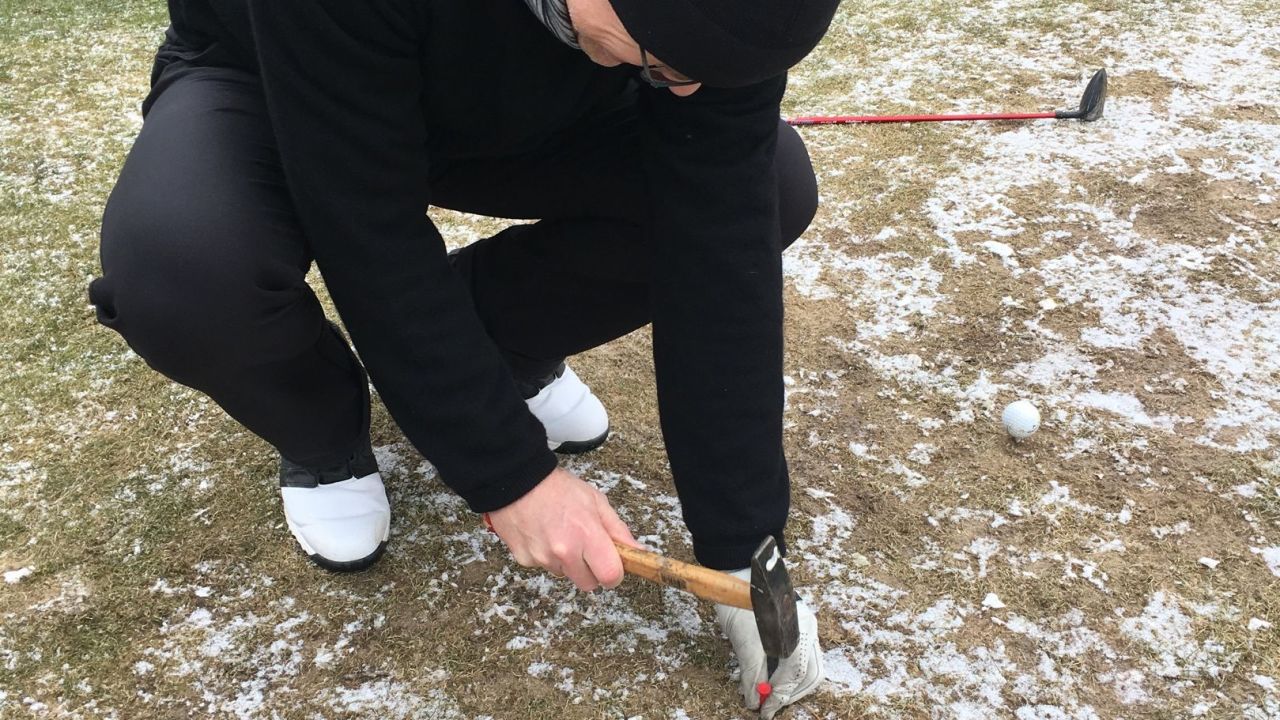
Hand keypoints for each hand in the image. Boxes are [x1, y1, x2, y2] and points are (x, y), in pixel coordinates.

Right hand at [486, 466, 639, 590]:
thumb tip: (637, 550)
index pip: (610, 576)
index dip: (614, 574)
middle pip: (588, 584)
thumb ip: (618, 530)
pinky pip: (545, 568)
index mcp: (587, 535)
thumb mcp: (596, 501)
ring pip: (566, 576)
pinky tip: (544, 535)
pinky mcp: (526, 561)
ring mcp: (543, 558)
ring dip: (568, 563)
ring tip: (561, 535)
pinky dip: (547, 557)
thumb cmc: (557, 488)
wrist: (517, 482)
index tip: (612, 564)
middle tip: (586, 548)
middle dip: (591, 571)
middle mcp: (564, 552)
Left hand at [716, 569, 822, 717]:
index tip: (765, 711)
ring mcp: (805, 627)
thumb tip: (755, 701)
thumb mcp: (743, 641)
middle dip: (790, 694)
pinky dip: (788, 673)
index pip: (796, 672)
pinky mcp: (797, 628)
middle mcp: (808, 629)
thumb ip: (752, 673)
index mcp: (798, 629)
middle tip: (770, 707)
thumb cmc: (739, 603)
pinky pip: (801, 658)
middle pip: (810, 674)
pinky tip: (771, 679)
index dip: (781, 695)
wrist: (738, 574)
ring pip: (808, 668)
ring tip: (770, 695)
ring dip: (790, 686)